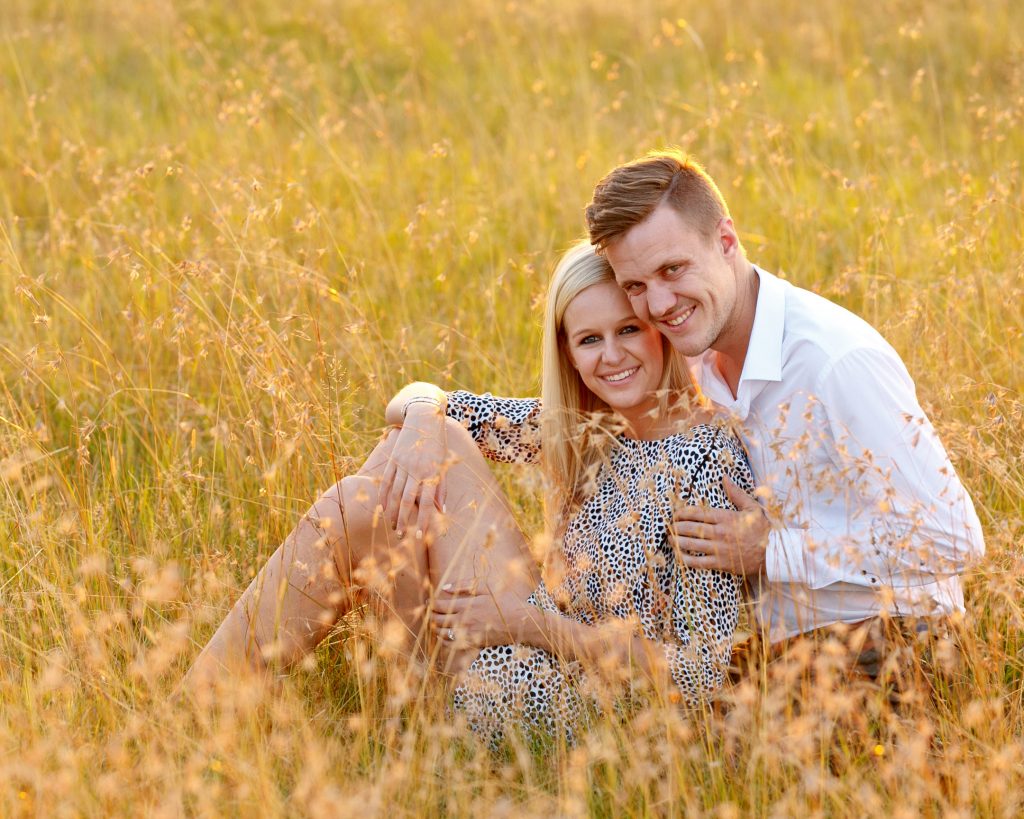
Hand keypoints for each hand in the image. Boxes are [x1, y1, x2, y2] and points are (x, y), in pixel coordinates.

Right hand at [379, 405, 447, 540]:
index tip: (419, 536)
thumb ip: (441, 487)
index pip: (427, 502)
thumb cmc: (437, 443)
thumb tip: (442, 510)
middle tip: (401, 536)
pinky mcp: (392, 459)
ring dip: (393, 512)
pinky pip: (385, 481)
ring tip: (392, 526)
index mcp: (431, 472)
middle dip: (403, 520)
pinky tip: (382, 508)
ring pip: (394, 493)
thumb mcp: (444, 463)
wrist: (423, 416)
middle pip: (407, 500)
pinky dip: (383, 496)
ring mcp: (401, 464)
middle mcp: (415, 469)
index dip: (422, 521)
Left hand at [429, 580, 539, 672]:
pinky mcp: (473, 643)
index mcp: (466, 605)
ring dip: (436, 628)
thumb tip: (444, 587)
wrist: (520, 622)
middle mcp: (464, 620)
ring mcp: (468, 634)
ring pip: (442, 633)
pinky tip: (444, 636)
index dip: (432, 604)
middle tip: (430, 612)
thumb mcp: (486, 588)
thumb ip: (464, 585)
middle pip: (438, 620)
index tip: (429, 602)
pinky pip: (452, 646)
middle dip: (431, 615)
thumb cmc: (504, 602)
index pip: (440, 606)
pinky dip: (444, 641)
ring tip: (435, 623)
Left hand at [669, 474, 768, 575]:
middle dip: (676, 526)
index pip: (697, 513)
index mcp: (725, 517)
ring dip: (677, 541)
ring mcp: (719, 549)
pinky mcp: (721, 563)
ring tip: (670, 539)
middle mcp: (720, 532)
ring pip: (691, 544)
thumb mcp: (752, 507)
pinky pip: (698, 562)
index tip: (675, 514)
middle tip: (669, 526)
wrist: (774, 553)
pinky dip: (686, 559)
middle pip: (690, 528)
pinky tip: (679, 556)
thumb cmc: (763, 529)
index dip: (682, 513)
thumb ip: (736, 493)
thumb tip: (725, 477)